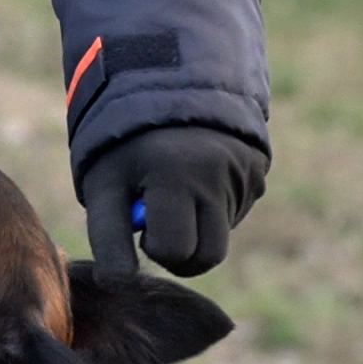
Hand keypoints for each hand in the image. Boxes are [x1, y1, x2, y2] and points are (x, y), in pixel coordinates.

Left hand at [81, 126, 268, 277]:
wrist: (171, 82)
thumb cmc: (124, 145)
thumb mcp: (103, 183)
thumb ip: (108, 234)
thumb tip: (121, 282)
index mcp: (174, 173)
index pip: (173, 250)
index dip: (151, 251)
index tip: (134, 241)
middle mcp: (216, 172)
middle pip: (206, 257)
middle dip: (179, 254)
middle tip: (155, 227)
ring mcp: (243, 171)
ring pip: (221, 237)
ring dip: (196, 229)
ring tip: (173, 192)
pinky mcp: (259, 170)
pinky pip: (236, 213)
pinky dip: (214, 208)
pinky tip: (197, 178)